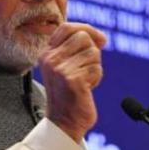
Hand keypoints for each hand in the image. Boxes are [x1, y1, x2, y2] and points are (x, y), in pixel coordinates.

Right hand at [39, 22, 106, 141]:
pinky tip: (86, 89)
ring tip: (84, 81)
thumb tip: (101, 37)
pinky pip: (96, 68)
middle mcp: (50, 59)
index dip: (87, 29)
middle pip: (83, 37)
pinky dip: (96, 78)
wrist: (64, 122)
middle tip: (87, 69)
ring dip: (94, 67)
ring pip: (92, 52)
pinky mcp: (73, 80)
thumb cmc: (69, 95)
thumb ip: (78, 50)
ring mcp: (60, 69)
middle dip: (92, 51)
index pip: (67, 27)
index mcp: (47, 54)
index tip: (99, 40)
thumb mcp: (67, 67)